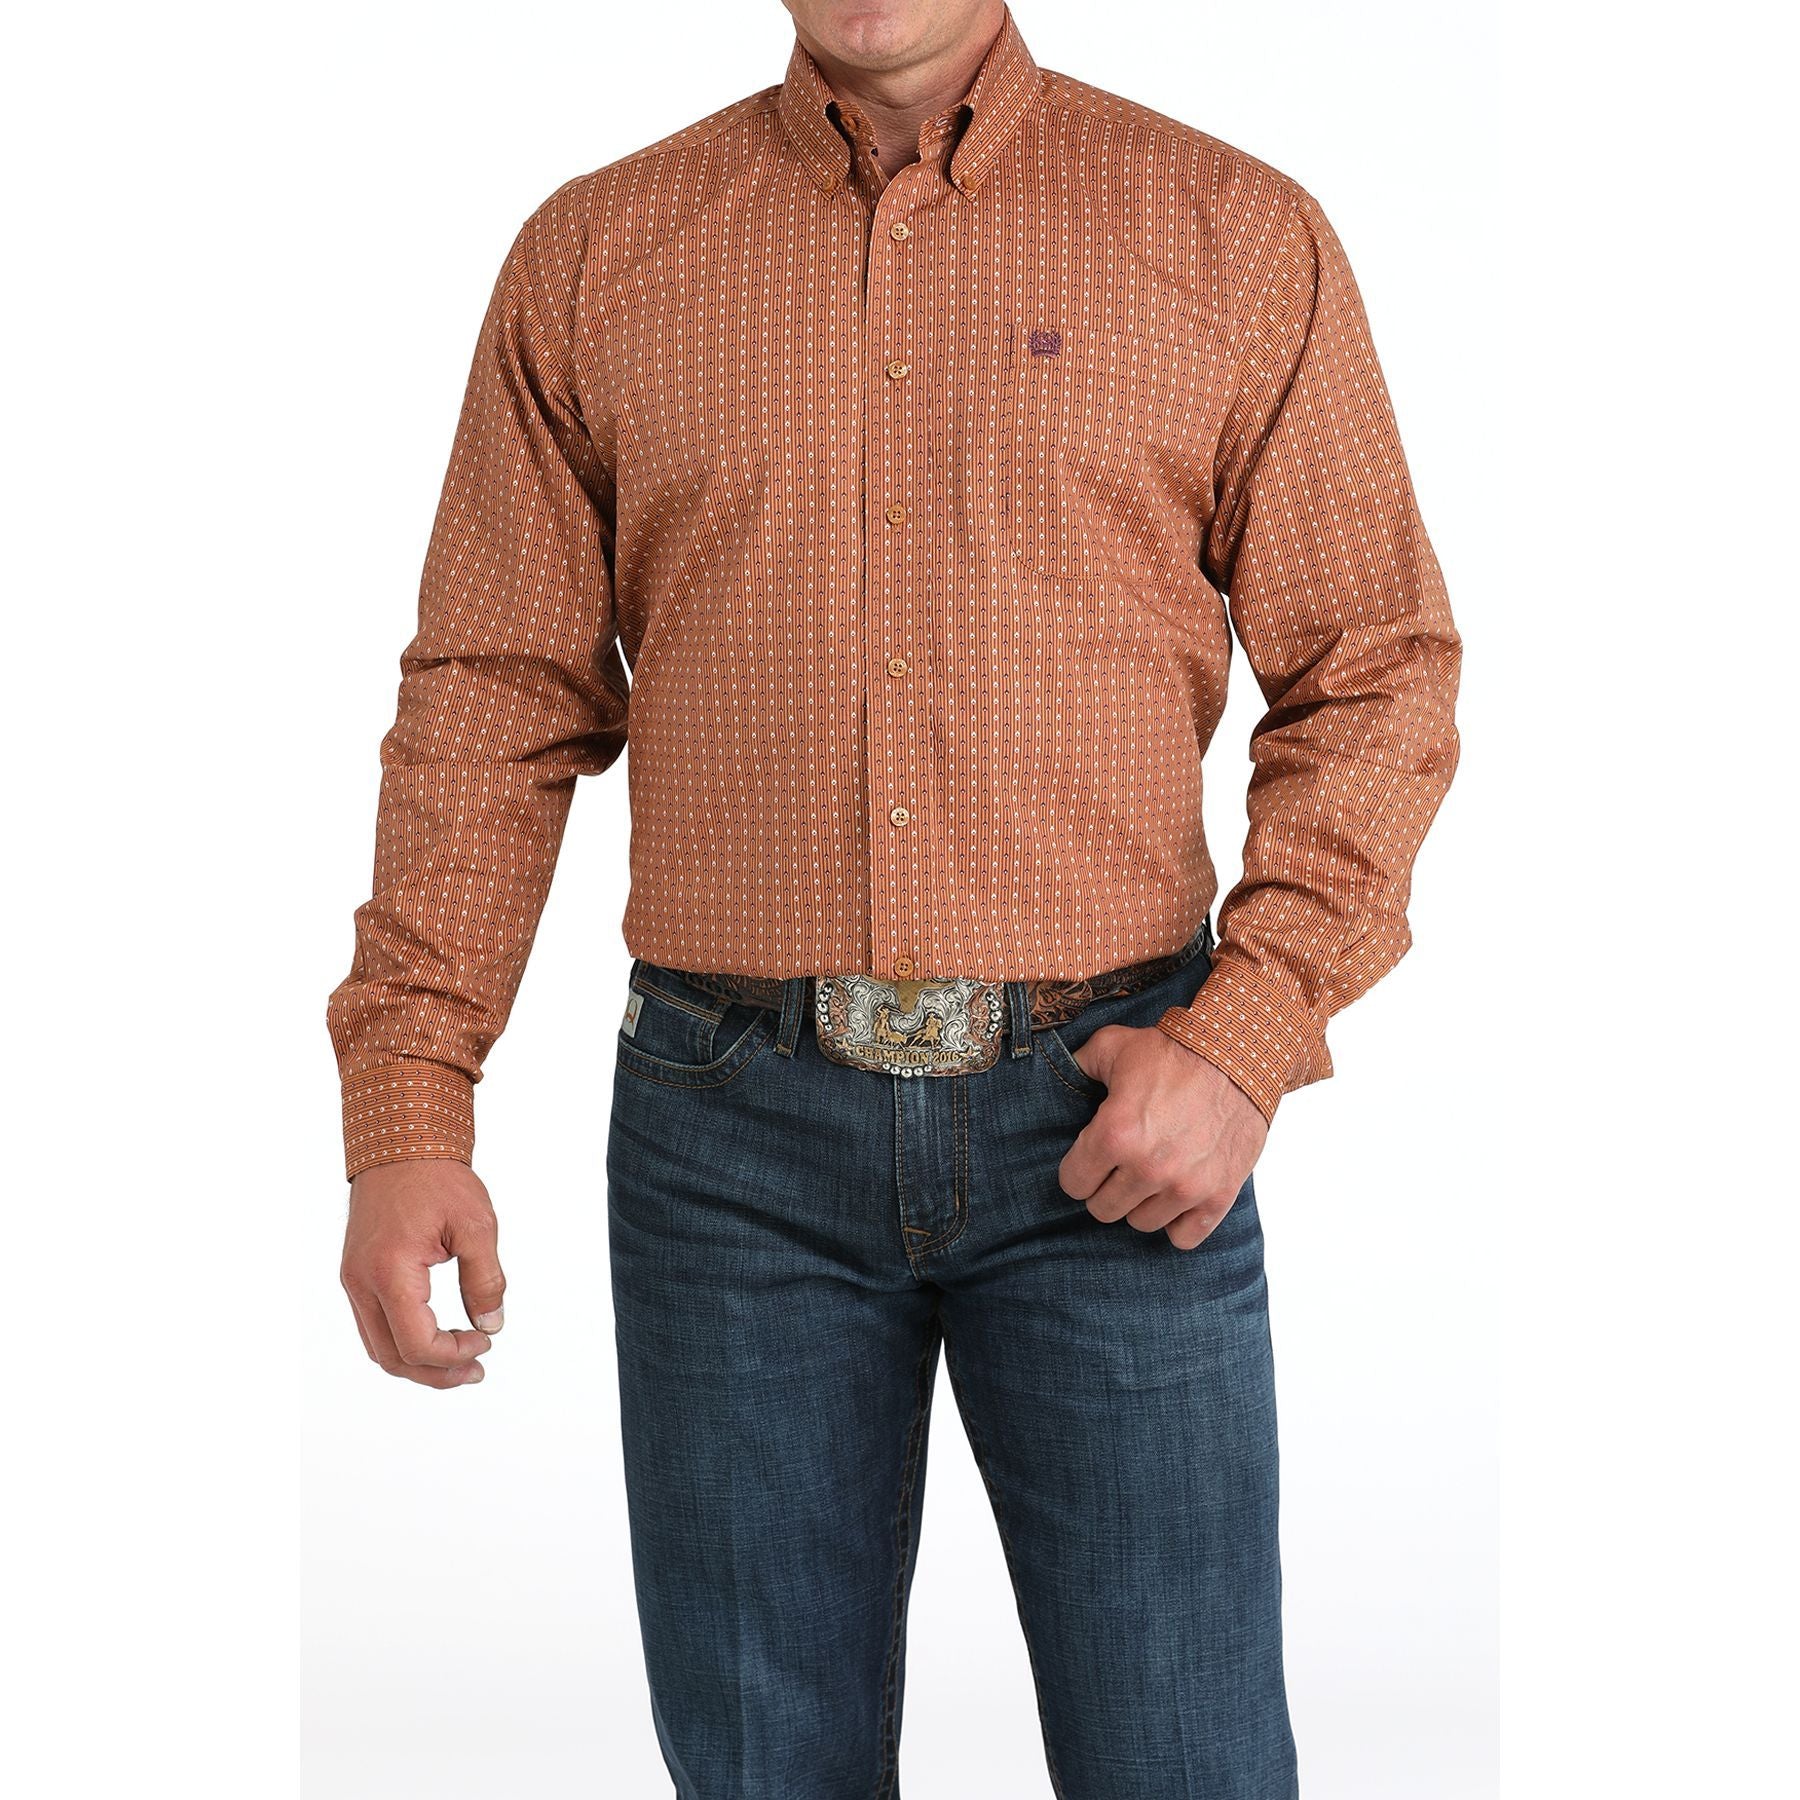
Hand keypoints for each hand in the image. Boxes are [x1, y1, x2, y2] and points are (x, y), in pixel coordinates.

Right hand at [340, 1159, 505, 1388]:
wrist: (399, 1142)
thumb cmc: (437, 1177)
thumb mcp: (477, 1225)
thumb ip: (485, 1280)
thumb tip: (491, 1326)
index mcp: (390, 1271)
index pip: (416, 1343)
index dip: (453, 1356)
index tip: (485, 1343)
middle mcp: (361, 1282)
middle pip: (392, 1356)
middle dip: (436, 1372)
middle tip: (476, 1371)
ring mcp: (353, 1279)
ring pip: (378, 1346)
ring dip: (418, 1362)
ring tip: (459, 1361)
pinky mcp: (355, 1274)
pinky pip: (373, 1325)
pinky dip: (402, 1341)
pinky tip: (434, 1336)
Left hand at [1057, 1025, 1267, 1249]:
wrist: (1239, 1057)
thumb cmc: (1174, 1052)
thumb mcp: (1113, 1045)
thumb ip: (1079, 1063)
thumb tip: (1062, 1072)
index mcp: (1114, 1135)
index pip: (1073, 1184)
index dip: (1078, 1168)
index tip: (1091, 1157)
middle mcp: (1147, 1168)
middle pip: (1103, 1209)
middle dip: (1105, 1187)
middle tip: (1119, 1166)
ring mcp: (1184, 1187)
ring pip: (1141, 1223)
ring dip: (1141, 1202)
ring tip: (1150, 1175)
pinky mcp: (1218, 1196)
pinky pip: (1184, 1237)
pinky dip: (1178, 1222)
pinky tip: (1175, 1196)